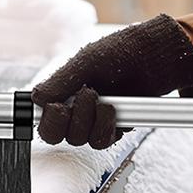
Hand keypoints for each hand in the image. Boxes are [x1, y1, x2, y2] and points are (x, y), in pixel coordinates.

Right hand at [32, 14, 192, 148]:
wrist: (156, 57)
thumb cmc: (122, 51)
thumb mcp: (87, 61)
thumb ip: (60, 81)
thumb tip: (36, 98)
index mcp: (62, 91)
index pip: (42, 119)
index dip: (47, 120)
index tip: (58, 107)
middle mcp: (74, 108)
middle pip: (57, 135)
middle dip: (72, 118)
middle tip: (87, 95)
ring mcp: (93, 120)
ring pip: (80, 140)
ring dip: (91, 121)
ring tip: (104, 100)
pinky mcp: (113, 128)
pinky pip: (103, 141)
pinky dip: (107, 127)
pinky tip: (113, 110)